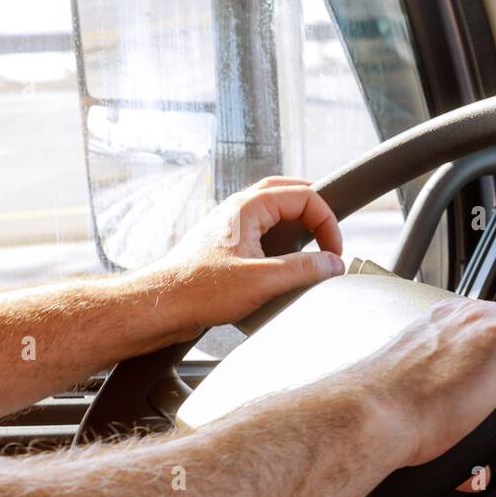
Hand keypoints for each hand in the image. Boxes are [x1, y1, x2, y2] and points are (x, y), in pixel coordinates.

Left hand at [138, 177, 344, 336]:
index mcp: (247, 208)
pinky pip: (262, 229)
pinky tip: (286, 260)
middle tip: (331, 234)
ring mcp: (231, 226)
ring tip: (314, 242)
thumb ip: (303, 269)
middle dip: (315, 210)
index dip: (327, 222)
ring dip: (298, 221)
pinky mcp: (227, 245)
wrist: (162, 305)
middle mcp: (238, 210)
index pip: (304, 196)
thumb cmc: (199, 290)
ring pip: (273, 209)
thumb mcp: (262, 281)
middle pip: (287, 191)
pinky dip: (282, 237)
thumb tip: (333, 264)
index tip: (334, 252)